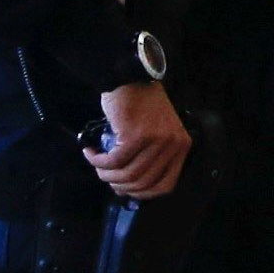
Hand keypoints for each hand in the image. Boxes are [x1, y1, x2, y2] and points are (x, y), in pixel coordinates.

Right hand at [87, 80, 189, 197]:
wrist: (130, 79)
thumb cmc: (141, 106)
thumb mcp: (157, 132)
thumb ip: (150, 157)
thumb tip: (128, 186)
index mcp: (181, 146)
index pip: (165, 185)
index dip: (142, 193)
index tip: (125, 190)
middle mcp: (173, 145)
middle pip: (143, 182)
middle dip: (119, 185)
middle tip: (105, 177)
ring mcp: (156, 141)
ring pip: (127, 174)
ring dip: (106, 174)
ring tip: (97, 165)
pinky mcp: (136, 136)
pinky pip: (114, 160)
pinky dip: (99, 161)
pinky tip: (91, 154)